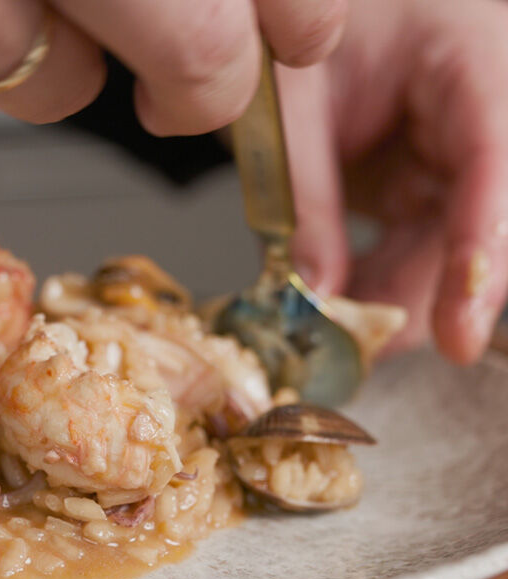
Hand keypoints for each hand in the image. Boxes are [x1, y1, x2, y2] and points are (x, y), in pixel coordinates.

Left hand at [284, 0, 507, 363]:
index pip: (498, 162)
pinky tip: (344, 302)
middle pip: (484, 224)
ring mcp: (463, 152)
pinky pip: (423, 248)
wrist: (292, 13)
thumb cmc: (297, 25)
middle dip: (431, 297)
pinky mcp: (434, 182)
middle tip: (366, 347)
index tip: (460, 329)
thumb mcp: (289, 102)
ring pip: (456, 248)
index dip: (481, 254)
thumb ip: (304, 196)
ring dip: (400, 299)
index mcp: (473, 59)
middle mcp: (486, 112)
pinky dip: (382, 282)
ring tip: (339, 328)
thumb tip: (317, 295)